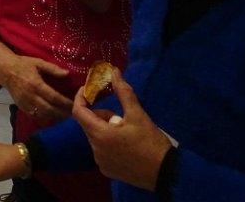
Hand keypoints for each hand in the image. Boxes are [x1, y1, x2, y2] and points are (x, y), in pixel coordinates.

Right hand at [0, 52, 71, 122]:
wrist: (5, 70)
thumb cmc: (23, 65)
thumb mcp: (38, 62)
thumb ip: (52, 68)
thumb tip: (67, 73)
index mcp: (35, 84)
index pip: (53, 97)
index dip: (65, 103)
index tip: (74, 104)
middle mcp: (30, 95)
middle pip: (49, 109)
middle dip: (62, 113)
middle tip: (73, 113)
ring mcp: (25, 103)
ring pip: (42, 114)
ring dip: (55, 117)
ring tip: (65, 116)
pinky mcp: (21, 107)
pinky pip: (35, 115)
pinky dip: (45, 117)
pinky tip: (52, 116)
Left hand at [72, 67, 171, 190]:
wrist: (166, 172)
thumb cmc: (151, 142)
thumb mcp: (137, 114)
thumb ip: (123, 92)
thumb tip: (114, 72)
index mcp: (99, 135)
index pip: (78, 112)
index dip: (80, 98)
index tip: (88, 89)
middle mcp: (95, 149)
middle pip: (89, 124)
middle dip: (102, 115)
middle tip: (121, 116)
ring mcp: (100, 162)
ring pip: (96, 137)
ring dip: (106, 129)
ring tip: (127, 131)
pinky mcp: (107, 170)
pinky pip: (101, 150)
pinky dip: (109, 143)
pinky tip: (126, 145)